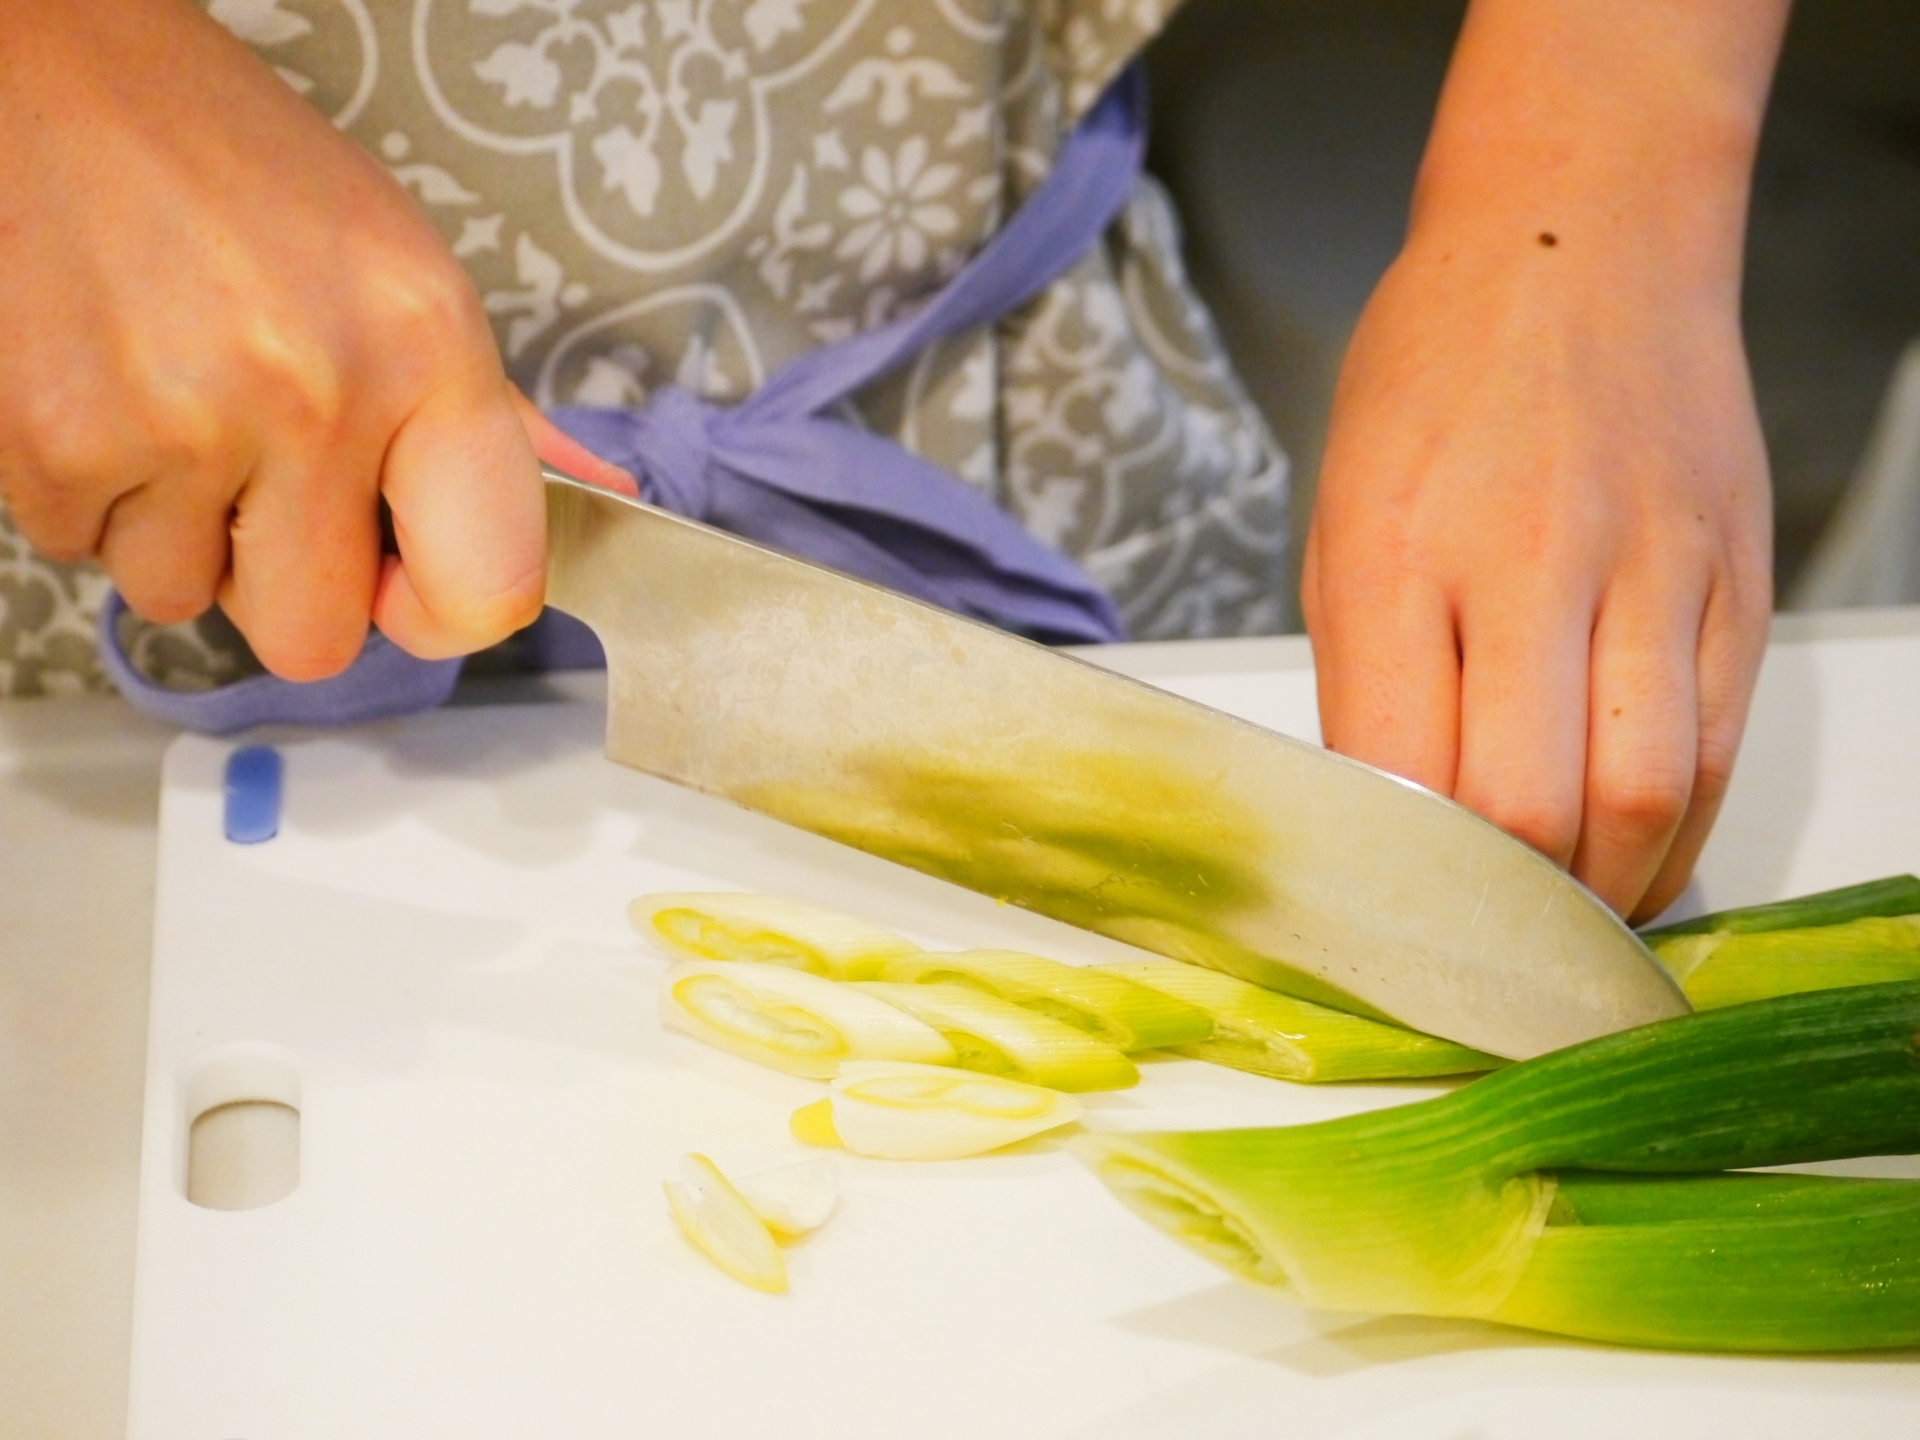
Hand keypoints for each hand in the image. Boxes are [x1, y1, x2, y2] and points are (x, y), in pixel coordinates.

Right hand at [0, 0, 621, 678]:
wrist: (60, 73)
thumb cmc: (242, 175)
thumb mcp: (404, 275)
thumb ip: (491, 417)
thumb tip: (598, 501)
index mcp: (429, 351)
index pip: (488, 590)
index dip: (440, 612)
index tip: (407, 581)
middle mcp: (317, 394)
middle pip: (319, 639)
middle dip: (288, 583)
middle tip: (267, 479)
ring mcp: (180, 423)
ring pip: (184, 599)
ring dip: (177, 532)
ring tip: (176, 404)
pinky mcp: (54, 440)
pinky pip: (81, 551)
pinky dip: (91, 495)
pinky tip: (110, 391)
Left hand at [1301, 0, 1785, 921]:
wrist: (1579, 245)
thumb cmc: (1432, 379)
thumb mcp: (1340, 518)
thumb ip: (1365, 676)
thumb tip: (1385, 824)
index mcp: (1399, 551)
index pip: (1403, 775)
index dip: (1395, 885)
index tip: (1384, 934)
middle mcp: (1533, 561)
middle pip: (1533, 806)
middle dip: (1499, 914)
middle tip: (1472, 954)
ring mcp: (1654, 568)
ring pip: (1648, 795)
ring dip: (1598, 894)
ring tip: (1554, 932)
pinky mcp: (1735, 577)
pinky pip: (1717, 747)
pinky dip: (1675, 832)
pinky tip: (1629, 861)